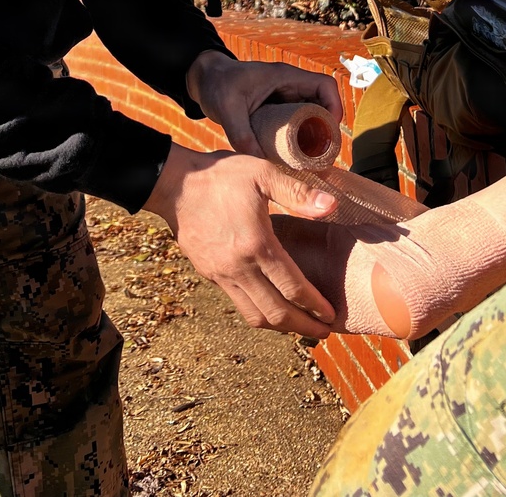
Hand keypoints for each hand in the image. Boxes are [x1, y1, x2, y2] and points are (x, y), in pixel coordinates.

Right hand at [144, 142, 337, 336]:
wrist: (173, 183)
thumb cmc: (221, 175)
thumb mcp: (262, 173)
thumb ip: (297, 193)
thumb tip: (331, 206)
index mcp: (257, 245)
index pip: (293, 288)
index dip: (315, 305)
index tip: (331, 315)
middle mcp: (238, 267)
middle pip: (275, 313)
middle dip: (303, 326)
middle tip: (322, 331)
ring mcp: (220, 274)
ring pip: (253, 315)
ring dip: (279, 325)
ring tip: (298, 324)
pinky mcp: (208, 273)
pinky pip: (237, 302)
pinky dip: (258, 311)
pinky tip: (268, 303)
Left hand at [186, 49, 341, 156]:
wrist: (203, 80)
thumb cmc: (216, 83)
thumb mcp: (227, 108)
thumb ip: (240, 133)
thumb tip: (257, 161)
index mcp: (285, 77)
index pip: (325, 85)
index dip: (334, 106)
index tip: (329, 131)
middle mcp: (289, 86)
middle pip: (322, 104)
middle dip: (325, 129)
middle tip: (320, 156)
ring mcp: (284, 98)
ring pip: (311, 115)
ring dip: (314, 135)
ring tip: (310, 161)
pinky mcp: (276, 110)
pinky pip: (297, 123)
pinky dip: (300, 138)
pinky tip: (294, 158)